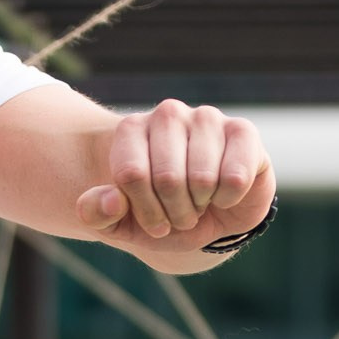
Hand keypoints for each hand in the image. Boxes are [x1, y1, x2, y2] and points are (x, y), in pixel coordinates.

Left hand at [75, 99, 273, 268]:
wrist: (210, 216)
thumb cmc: (162, 214)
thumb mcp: (120, 224)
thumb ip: (96, 213)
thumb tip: (112, 201)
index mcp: (130, 129)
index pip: (130, 175)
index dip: (144, 211)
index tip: (152, 221)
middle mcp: (167, 114)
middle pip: (166, 178)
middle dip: (174, 213)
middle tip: (180, 215)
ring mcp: (206, 118)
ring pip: (201, 179)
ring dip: (200, 206)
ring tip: (200, 203)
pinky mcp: (243, 131)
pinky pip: (234, 177)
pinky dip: (229, 198)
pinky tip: (225, 192)